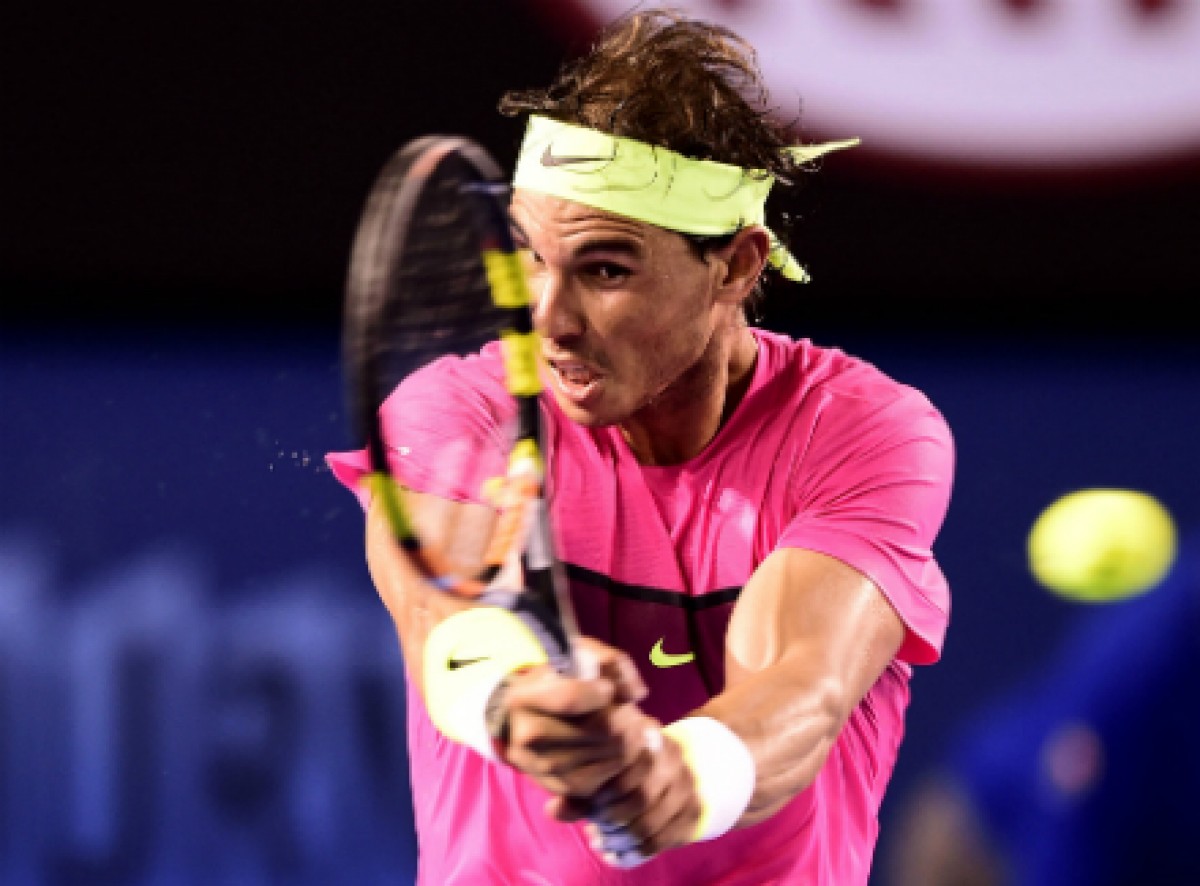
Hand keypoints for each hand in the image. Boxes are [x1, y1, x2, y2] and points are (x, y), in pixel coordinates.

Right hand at [497, 637, 704, 863]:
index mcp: (523, 699)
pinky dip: (627, 760)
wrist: (523, 720)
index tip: (608, 689)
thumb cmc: (557, 681)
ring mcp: (544, 766)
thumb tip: (636, 693)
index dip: (603, 692)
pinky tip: (621, 745)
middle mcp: (528, 736)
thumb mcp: (577, 656)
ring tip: (627, 725)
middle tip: (628, 709)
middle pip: (601, 730)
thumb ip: (611, 662)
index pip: (572, 700)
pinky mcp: (564, 787)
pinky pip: (611, 776)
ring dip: (632, 738)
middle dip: (626, 716)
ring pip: (612, 754)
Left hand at [549, 721, 702, 862]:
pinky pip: (664, 840)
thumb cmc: (621, 765)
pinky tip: (616, 856)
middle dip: (613, 820)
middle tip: (593, 829)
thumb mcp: (599, 769)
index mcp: (647, 734)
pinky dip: (636, 854)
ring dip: (621, 840)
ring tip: (600, 842)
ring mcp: (686, 784)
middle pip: (642, 798)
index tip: (592, 806)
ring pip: (651, 823)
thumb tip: (552, 810)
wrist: (666, 769)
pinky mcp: (693, 810)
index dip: (606, 793)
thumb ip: (576, 790)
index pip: (628, 766)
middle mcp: (672, 756)